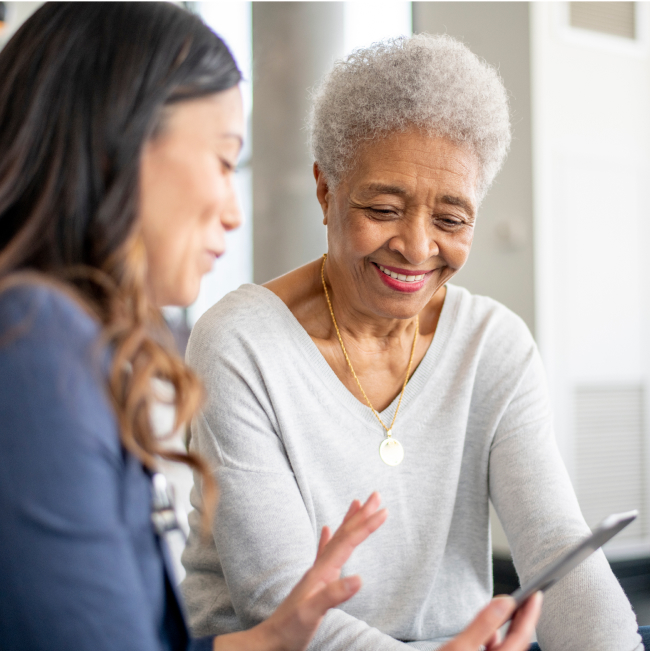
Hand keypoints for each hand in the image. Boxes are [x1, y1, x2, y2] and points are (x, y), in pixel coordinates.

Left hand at [213, 492, 386, 650]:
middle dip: (361, 515)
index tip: (383, 510)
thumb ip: (334, 595)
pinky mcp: (314, 582)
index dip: (366, 525)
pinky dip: (328, 538)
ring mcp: (316, 573)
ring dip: (349, 521)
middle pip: (343, 534)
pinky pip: (324, 552)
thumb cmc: (290, 629)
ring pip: (336, 539)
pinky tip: (326, 530)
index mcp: (322, 571)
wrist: (270, 641)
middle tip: (375, 495)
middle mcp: (319, 567)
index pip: (348, 542)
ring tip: (357, 504)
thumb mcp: (312, 613)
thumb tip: (359, 578)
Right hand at [439, 592, 542, 650]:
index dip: (530, 613)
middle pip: (518, 643)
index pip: (521, 636)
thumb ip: (484, 624)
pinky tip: (491, 632)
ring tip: (511, 610)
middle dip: (524, 620)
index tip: (535, 594)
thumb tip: (504, 602)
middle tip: (529, 597)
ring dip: (511, 628)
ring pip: (509, 648)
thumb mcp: (461, 647)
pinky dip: (497, 639)